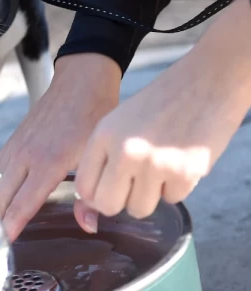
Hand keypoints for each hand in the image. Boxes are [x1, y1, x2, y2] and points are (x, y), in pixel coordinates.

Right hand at [0, 54, 120, 241]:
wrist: (80, 84)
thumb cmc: (92, 117)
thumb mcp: (97, 156)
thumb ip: (90, 194)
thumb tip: (88, 224)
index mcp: (48, 162)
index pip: (24, 201)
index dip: (11, 223)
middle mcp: (25, 157)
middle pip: (0, 196)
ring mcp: (14, 150)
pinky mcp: (10, 144)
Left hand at [74, 44, 250, 231]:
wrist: (207, 81)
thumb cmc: (161, 103)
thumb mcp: (120, 122)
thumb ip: (104, 156)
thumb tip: (89, 205)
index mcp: (103, 135)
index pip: (84, 187)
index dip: (94, 196)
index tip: (106, 191)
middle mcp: (125, 151)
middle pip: (108, 205)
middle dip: (120, 202)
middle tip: (134, 187)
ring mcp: (155, 163)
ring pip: (140, 208)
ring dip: (151, 195)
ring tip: (161, 168)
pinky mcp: (185, 172)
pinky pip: (172, 200)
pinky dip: (178, 187)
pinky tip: (182, 160)